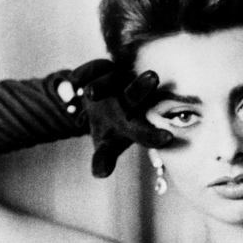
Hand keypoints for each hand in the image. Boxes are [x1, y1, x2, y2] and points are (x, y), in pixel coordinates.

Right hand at [56, 60, 172, 177]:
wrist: (98, 98)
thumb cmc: (108, 127)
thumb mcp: (104, 145)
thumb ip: (103, 159)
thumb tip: (100, 174)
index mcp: (135, 123)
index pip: (145, 131)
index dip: (153, 135)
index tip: (168, 138)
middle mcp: (129, 101)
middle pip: (135, 95)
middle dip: (141, 88)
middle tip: (153, 77)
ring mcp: (116, 82)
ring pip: (113, 80)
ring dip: (103, 85)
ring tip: (89, 93)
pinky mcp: (99, 69)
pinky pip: (93, 69)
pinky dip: (84, 73)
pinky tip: (74, 81)